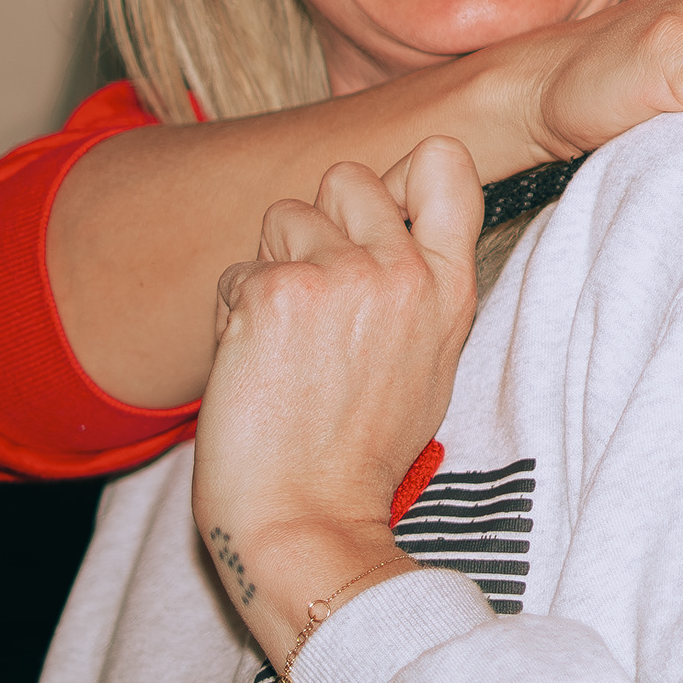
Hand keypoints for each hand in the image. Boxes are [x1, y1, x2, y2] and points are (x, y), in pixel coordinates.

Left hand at [192, 139, 475, 668]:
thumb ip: (416, 284)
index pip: (443, 161)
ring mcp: (340, 276)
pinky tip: (255, 368)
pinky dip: (233, 316)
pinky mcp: (275, 292)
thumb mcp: (427, 363)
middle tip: (316, 302)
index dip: (400, 175)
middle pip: (346, 177)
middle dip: (319, 225)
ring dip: (271, 270)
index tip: (380, 215)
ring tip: (285, 344)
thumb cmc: (358, 457)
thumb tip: (382, 223)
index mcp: (449, 288)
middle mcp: (402, 271)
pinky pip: (236, 272)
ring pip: (282, 218)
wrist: (306, 521)